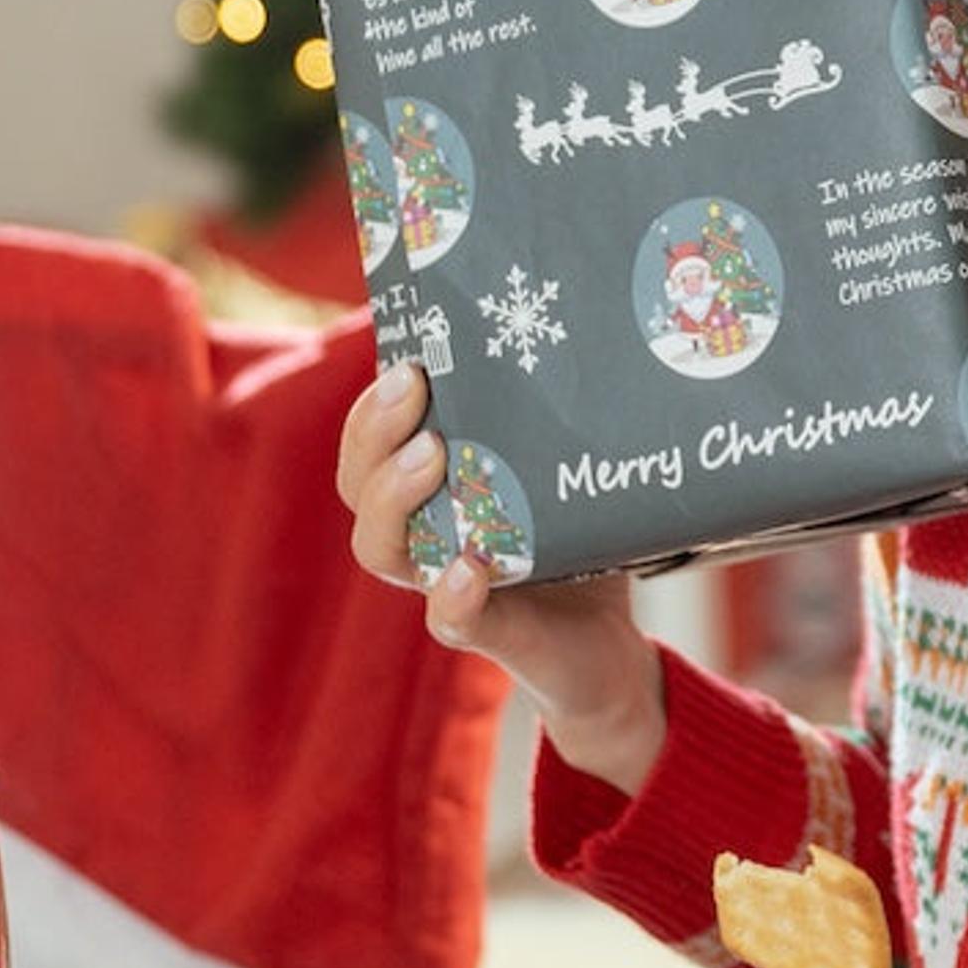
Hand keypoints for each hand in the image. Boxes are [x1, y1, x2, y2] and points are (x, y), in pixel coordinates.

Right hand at [336, 359, 658, 783]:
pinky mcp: (488, 634)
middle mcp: (422, 537)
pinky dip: (452, 594)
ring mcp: (445, 586)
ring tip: (431, 456)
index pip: (368, 446)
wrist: (609, 648)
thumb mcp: (559, 472)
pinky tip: (470, 565)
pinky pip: (449, 620)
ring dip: (395, 498)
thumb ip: (549, 421)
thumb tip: (576, 319)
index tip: (404, 356)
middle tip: (413, 386)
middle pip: (359, 488)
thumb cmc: (575, 546)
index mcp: (428, 493)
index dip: (372, 405)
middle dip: (374, 432)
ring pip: (382, 549)